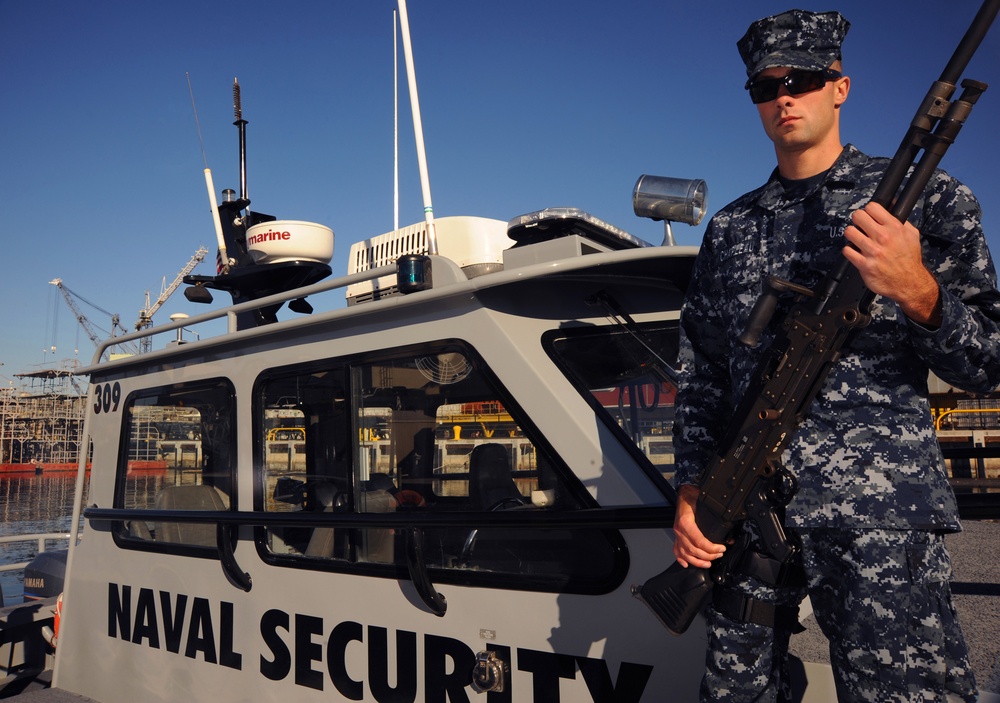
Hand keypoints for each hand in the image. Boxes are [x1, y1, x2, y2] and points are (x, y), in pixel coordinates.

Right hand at [672, 484, 725, 568]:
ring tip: (708, 564)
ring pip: (685, 553)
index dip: (711, 548)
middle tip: (719, 554)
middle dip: (708, 555)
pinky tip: (686, 564)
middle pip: (693, 550)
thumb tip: (728, 529)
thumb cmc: (693, 497)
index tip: (722, 549)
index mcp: (686, 522)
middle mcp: (679, 530)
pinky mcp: (677, 536)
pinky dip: (681, 559)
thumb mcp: (704, 504)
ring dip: (697, 561)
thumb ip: (715, 516)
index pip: (699, 541)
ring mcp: (677, 534)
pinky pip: (676, 550)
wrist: (684, 494)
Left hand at [842, 202, 941, 325]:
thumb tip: (891, 204)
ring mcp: (872, 251)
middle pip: (858, 216)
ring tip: (857, 239)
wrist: (909, 282)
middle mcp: (883, 238)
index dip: (868, 210)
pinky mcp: (864, 264)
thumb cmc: (909, 258)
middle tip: (860, 226)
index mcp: (894, 228)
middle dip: (858, 220)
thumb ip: (900, 219)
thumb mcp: (912, 234)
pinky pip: (847, 250)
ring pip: (850, 232)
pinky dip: (849, 250)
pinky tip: (855, 251)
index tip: (868, 216)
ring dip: (852, 235)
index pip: (873, 207)